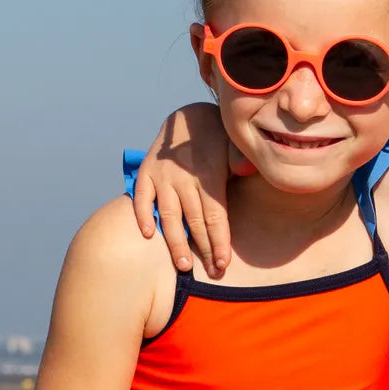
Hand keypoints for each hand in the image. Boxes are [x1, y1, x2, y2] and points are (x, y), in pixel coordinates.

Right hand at [131, 103, 237, 278]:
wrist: (189, 115)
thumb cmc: (219, 137)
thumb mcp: (234, 144)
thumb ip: (240, 159)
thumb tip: (246, 171)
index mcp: (209, 176)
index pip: (216, 216)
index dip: (220, 242)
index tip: (224, 264)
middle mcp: (184, 179)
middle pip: (195, 222)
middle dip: (204, 250)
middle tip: (211, 274)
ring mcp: (163, 177)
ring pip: (169, 215)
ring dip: (176, 242)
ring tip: (183, 266)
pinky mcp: (147, 172)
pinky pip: (142, 197)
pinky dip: (143, 215)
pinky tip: (147, 234)